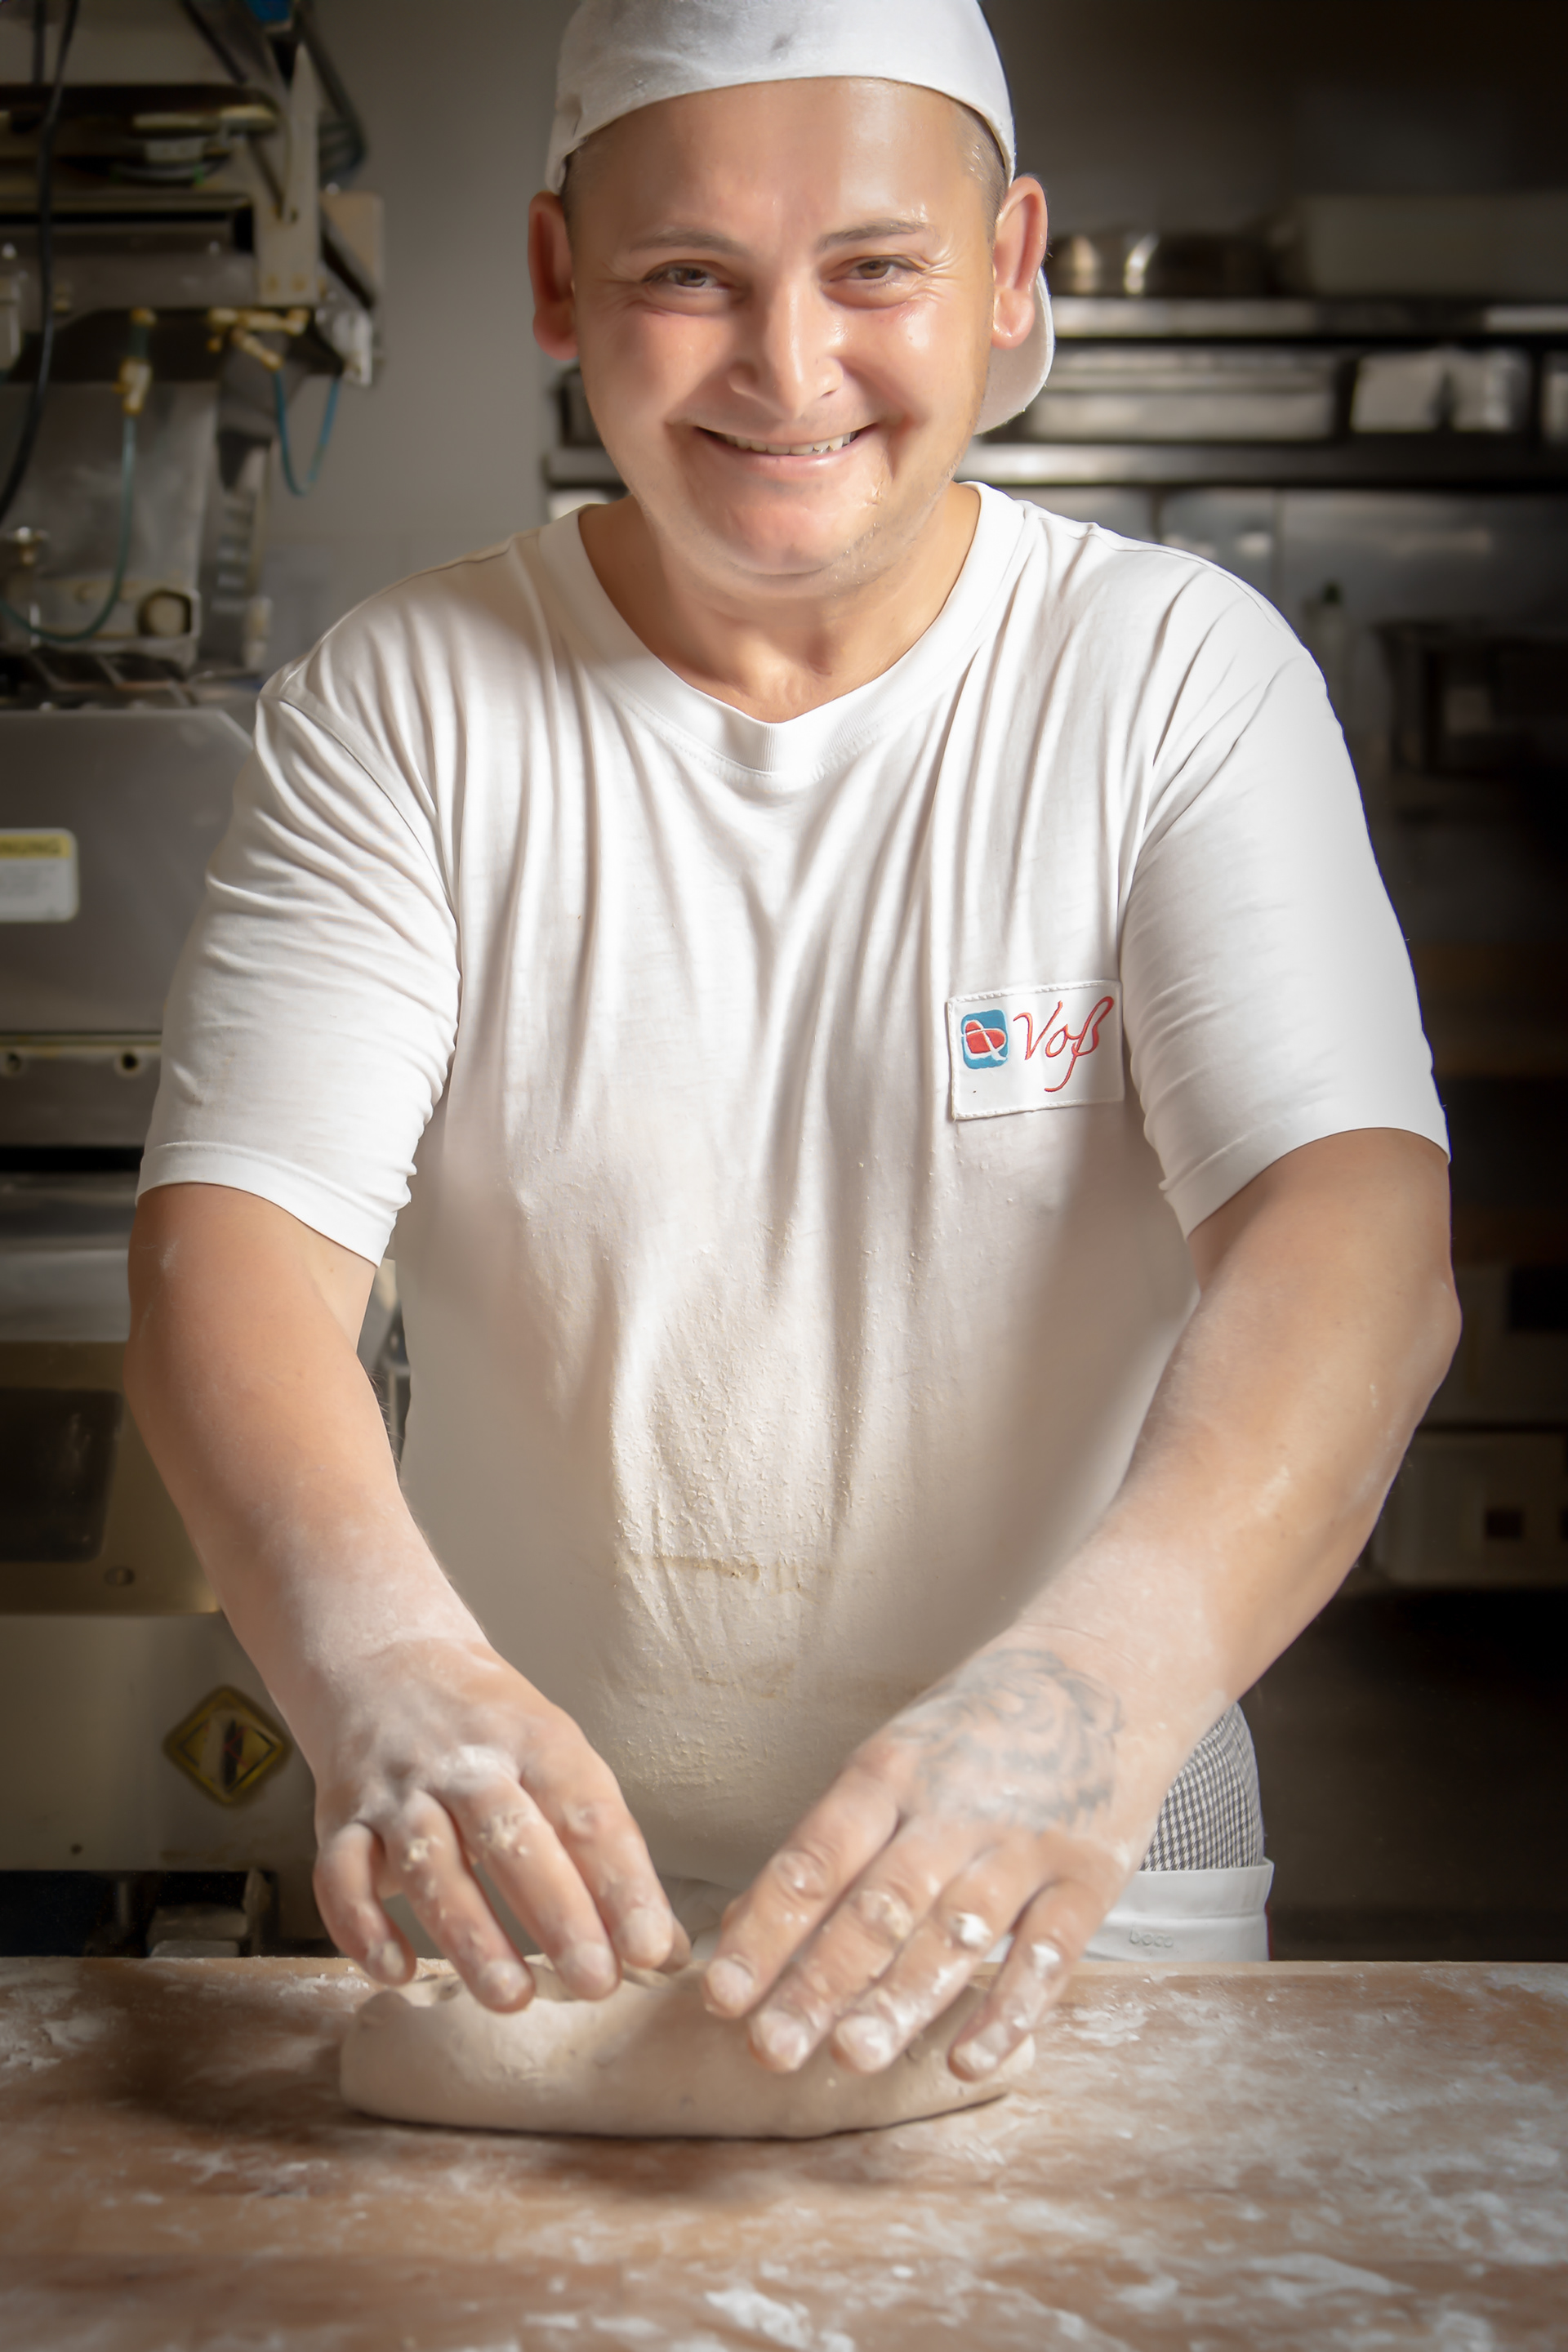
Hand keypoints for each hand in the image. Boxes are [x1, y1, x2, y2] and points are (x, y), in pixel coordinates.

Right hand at [310, 1636, 688, 2009]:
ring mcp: (399, 1790)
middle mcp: (465, 1763)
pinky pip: (340, 1876)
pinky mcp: (340, 1818)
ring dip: (470, 1935)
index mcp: (535, 1741)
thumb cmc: (490, 1728)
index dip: (621, 1881)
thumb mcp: (556, 1756)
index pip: (586, 1812)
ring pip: (429, 1863)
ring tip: (511, 1996)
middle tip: (595, 1982)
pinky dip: (362, 1928)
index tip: (650, 1946)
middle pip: (511, 1836)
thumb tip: (658, 1947)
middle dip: (557, 1913)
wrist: (386, 1661)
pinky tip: (398, 1972)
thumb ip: (601, 1847)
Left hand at [700, 1636, 1130, 2077]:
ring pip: (956, 1934)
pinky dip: (1008, 2012)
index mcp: (891, 1771)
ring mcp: (1026, 1843)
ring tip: (852, 2057)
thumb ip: (828, 1842)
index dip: (767, 1929)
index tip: (723, 1994)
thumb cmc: (976, 1728)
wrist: (1106, 1669)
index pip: (816, 1859)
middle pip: (879, 1906)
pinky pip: (1047, 1956)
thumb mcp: (895, 1759)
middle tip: (771, 2049)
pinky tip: (967, 2061)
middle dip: (821, 1983)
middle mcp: (954, 1808)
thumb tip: (743, 1928)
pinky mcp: (1090, 1877)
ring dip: (902, 1999)